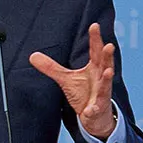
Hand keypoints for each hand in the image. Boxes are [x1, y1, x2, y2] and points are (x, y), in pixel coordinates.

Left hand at [30, 23, 116, 139]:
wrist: (94, 115)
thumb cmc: (84, 94)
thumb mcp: (66, 79)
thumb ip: (51, 67)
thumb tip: (33, 56)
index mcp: (94, 69)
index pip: (95, 51)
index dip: (95, 39)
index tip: (95, 26)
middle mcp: (101, 79)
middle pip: (105, 65)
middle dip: (107, 56)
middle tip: (109, 45)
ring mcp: (101, 94)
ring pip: (106, 85)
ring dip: (107, 78)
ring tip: (109, 72)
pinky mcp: (97, 109)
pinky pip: (95, 109)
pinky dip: (93, 109)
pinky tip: (90, 109)